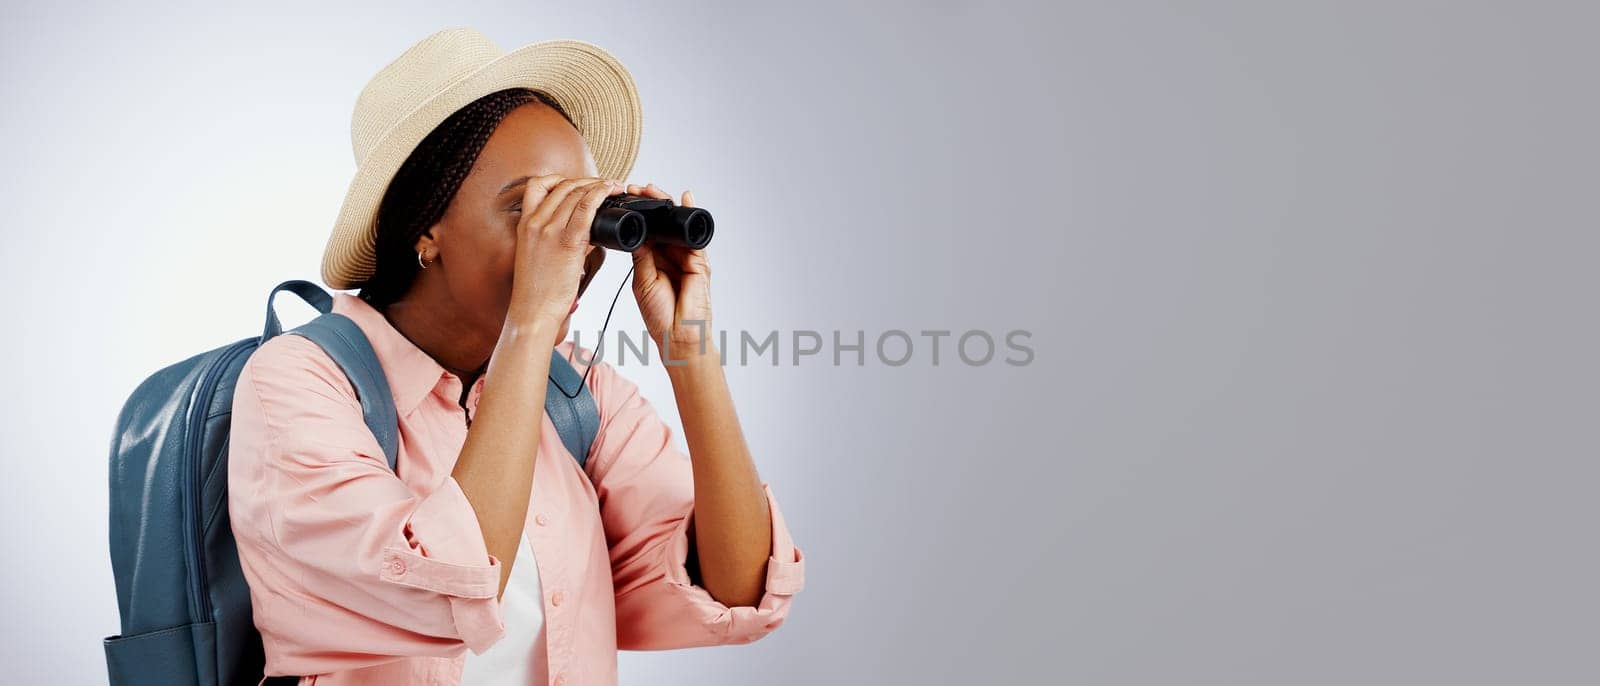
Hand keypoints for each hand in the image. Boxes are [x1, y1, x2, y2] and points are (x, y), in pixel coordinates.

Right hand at [506, 175, 625, 326]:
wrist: (532, 311)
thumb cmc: (538, 290)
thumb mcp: (539, 256)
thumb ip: (559, 240)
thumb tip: (587, 236)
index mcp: (524, 224)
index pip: (538, 185)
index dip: (561, 179)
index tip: (578, 184)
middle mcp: (534, 222)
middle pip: (562, 186)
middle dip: (587, 181)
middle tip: (605, 184)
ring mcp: (549, 230)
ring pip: (576, 193)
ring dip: (598, 185)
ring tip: (614, 187)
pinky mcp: (567, 241)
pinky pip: (586, 208)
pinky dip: (601, 194)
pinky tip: (610, 191)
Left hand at [628, 182, 713, 353]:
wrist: (678, 336)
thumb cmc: (659, 315)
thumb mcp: (642, 280)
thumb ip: (641, 255)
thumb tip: (636, 231)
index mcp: (652, 261)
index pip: (645, 231)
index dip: (635, 215)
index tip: (622, 199)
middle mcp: (669, 256)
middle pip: (660, 224)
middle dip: (649, 204)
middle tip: (636, 188)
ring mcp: (685, 257)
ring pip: (676, 225)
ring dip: (666, 206)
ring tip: (653, 190)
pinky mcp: (699, 261)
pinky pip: (695, 235)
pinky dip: (691, 215)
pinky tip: (685, 199)